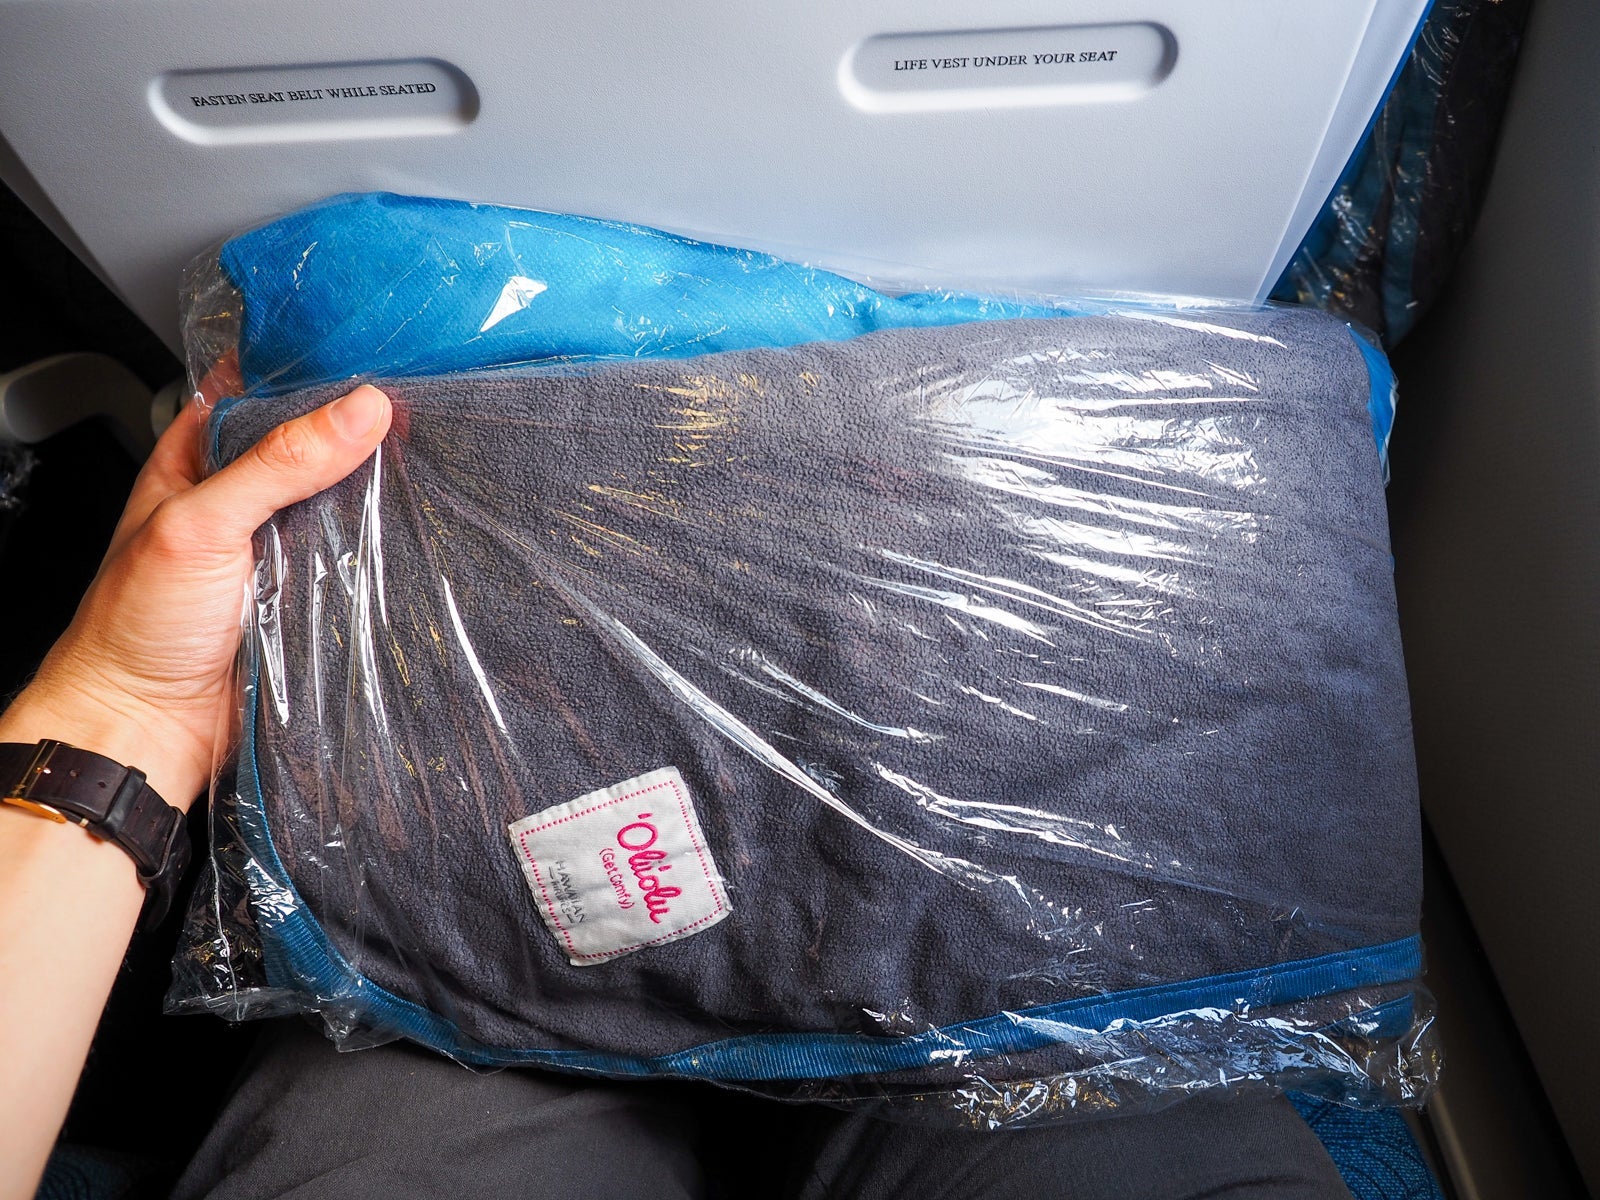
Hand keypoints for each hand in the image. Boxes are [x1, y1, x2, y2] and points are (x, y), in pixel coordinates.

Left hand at [2, 384, 390, 806]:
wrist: (151, 727)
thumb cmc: (137, 626)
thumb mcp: (201, 523)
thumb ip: (278, 464)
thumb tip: (358, 412)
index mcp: (200, 458)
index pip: (262, 388)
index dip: (312, 367)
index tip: (374, 350)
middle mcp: (243, 498)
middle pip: (315, 444)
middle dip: (361, 430)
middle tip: (417, 405)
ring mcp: (280, 547)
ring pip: (344, 502)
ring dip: (378, 493)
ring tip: (429, 461)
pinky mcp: (311, 595)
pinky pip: (360, 562)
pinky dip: (385, 550)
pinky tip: (413, 533)